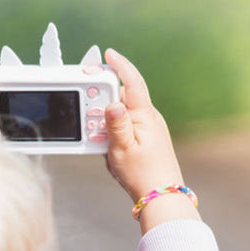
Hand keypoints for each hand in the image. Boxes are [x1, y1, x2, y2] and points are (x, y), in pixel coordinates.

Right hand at [104, 48, 199, 232]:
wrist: (162, 196)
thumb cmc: (143, 175)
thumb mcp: (122, 150)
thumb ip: (116, 125)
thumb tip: (112, 103)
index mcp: (145, 116)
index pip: (132, 82)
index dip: (120, 65)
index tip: (108, 54)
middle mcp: (149, 118)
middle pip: (121, 96)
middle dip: (102, 98)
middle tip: (87, 105)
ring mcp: (149, 128)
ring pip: (121, 112)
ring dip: (105, 118)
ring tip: (98, 137)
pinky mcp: (146, 138)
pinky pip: (125, 125)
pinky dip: (112, 129)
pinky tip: (106, 144)